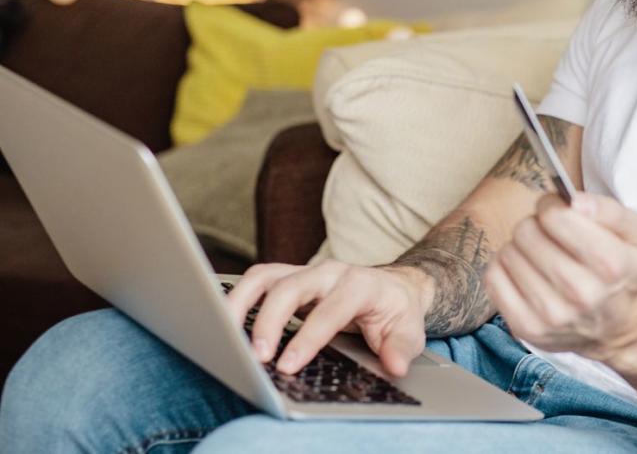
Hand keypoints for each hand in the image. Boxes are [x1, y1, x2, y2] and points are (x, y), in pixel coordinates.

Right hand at [224, 260, 432, 376]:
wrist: (394, 288)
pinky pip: (256, 281)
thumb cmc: (397, 312)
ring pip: (264, 276)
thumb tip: (395, 365)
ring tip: (225, 335)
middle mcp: (329, 273)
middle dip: (269, 321)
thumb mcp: (410, 331)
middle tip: (257, 357)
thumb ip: (402, 348)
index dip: (307, 338)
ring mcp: (306, 272)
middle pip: (290, 287)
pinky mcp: (289, 278)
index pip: (329, 310)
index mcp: (359, 285)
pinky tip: (225, 323)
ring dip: (240, 303)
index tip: (288, 365)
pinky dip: (237, 298)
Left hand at [484, 192, 636, 361]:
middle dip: (535, 224)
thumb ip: (608, 210)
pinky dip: (504, 267)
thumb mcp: (634, 234)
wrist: (618, 329)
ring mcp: (551, 315)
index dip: (552, 205)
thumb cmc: (622, 271)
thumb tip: (574, 201)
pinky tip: (524, 269)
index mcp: (610, 264)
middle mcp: (581, 293)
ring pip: (508, 252)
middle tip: (547, 233)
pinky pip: (493, 278)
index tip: (557, 210)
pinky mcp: (526, 328)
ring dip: (520, 246)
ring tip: (539, 254)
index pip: (556, 217)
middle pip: (527, 233)